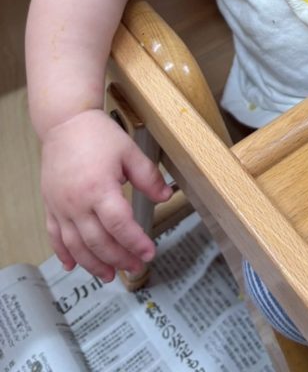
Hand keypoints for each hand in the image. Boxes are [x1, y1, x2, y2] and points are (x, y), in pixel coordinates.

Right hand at [40, 109, 172, 280]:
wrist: (65, 122)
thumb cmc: (97, 134)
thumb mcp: (129, 151)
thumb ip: (148, 176)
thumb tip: (166, 195)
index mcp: (99, 188)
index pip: (120, 225)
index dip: (135, 242)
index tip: (149, 252)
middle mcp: (77, 202)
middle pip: (98, 241)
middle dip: (119, 259)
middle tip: (135, 267)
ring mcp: (61, 207)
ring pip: (76, 246)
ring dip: (92, 264)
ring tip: (108, 275)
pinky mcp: (50, 206)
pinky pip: (54, 237)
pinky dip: (63, 254)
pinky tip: (73, 265)